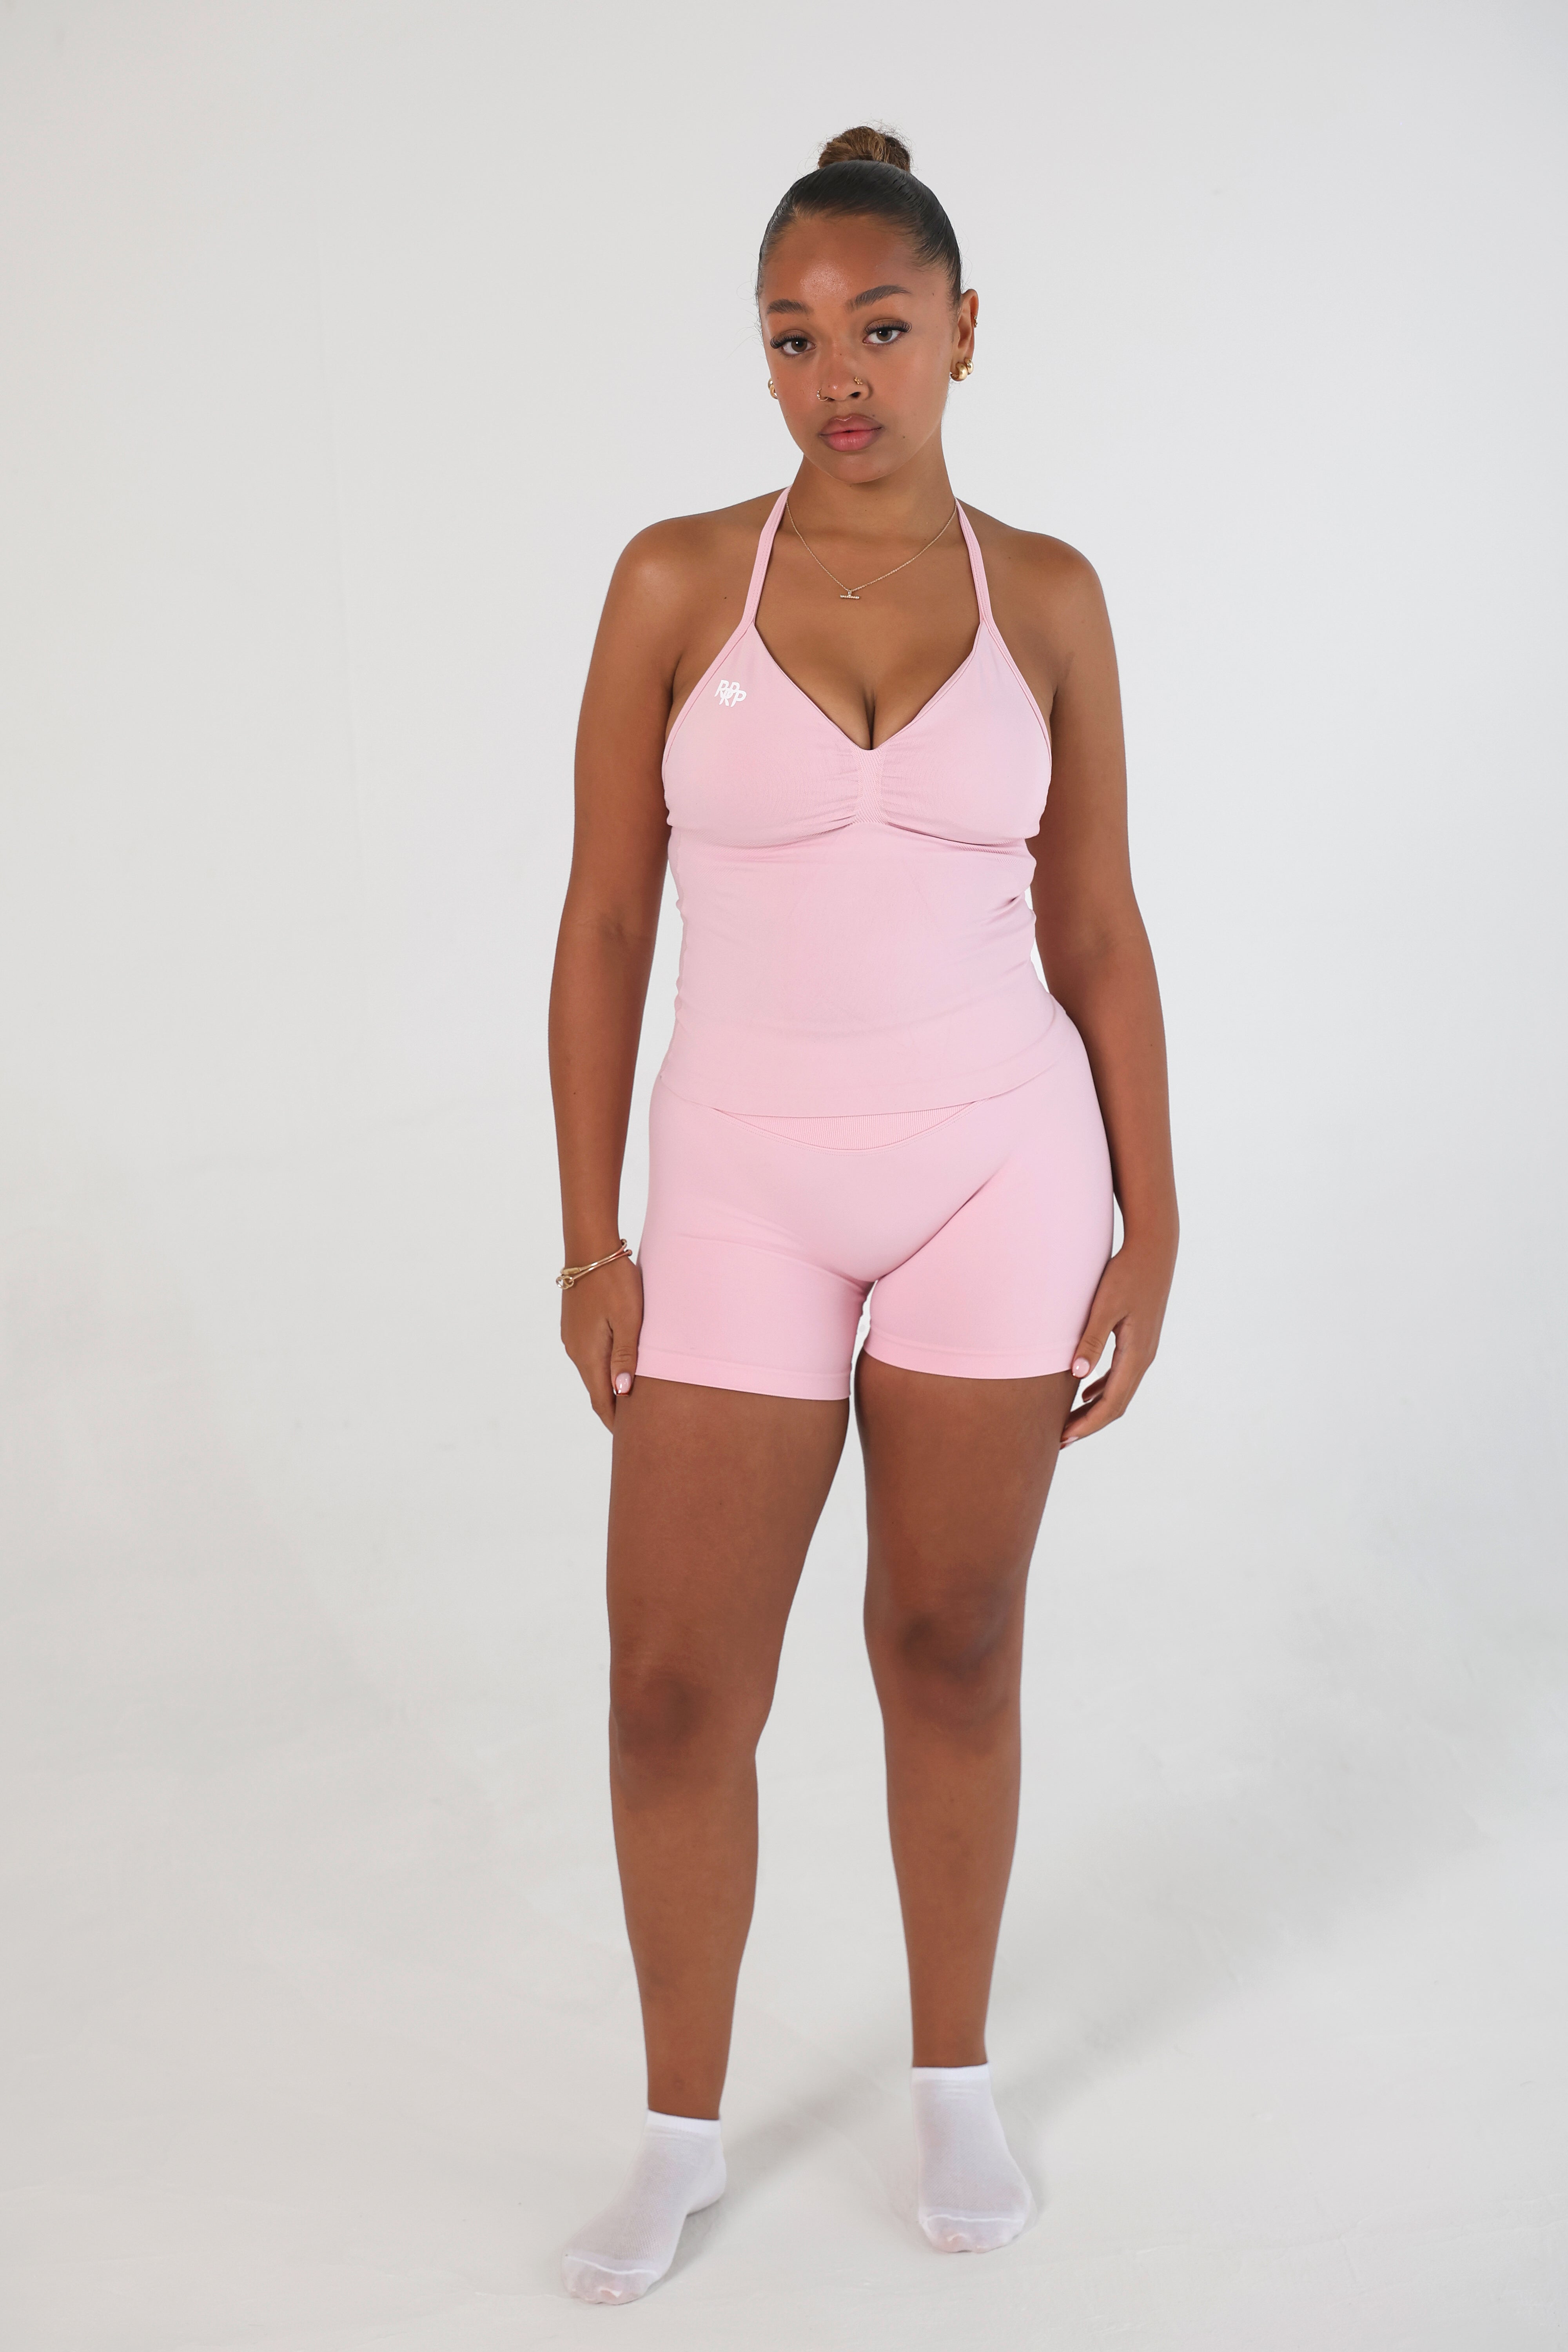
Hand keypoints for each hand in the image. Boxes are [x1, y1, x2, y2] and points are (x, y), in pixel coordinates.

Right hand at [560, 1254, 643, 1431]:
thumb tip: (622, 1394)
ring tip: (633, 1401)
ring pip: (593, 1372)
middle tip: (637, 1428)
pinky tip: (620, 1368)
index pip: (602, 1401)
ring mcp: (572, 1337)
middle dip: (615, 1409)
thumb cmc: (615, 1281)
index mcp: (588, 1354)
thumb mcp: (629, 1319)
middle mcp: (575, 1350)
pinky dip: (604, 1368)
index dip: (617, 1422)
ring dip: (610, 1387)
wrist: (590, 1246)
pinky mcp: (574, 1325)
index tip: (632, 1439)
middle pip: (596, 1390)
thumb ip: (626, 1356)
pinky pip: (590, 1356)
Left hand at [1060, 1233, 1174, 1447]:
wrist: (1154, 1249)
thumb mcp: (1105, 1306)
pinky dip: (1104, 1390)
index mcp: (1136, 1354)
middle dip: (1090, 1424)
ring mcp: (1144, 1349)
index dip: (1088, 1424)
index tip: (1064, 1438)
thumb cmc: (1127, 1273)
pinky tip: (1086, 1392)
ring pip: (1120, 1391)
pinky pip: (1122, 1375)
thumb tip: (1077, 1375)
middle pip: (1117, 1404)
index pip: (1112, 1403)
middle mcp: (1144, 1357)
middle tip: (1061, 1439)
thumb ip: (1091, 1340)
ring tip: (1070, 1422)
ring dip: (1096, 1409)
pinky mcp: (1140, 1339)